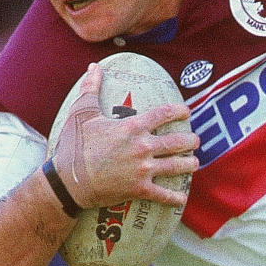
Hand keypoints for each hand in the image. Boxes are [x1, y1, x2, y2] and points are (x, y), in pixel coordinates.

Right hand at [50, 63, 199, 210]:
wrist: (69, 180)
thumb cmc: (74, 145)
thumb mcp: (81, 112)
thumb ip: (91, 88)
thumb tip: (94, 67)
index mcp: (132, 127)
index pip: (163, 114)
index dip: (178, 111)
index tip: (187, 112)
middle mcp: (142, 147)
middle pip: (176, 142)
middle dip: (190, 141)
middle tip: (195, 140)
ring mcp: (143, 170)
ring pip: (176, 166)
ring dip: (189, 165)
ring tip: (194, 163)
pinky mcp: (140, 190)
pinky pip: (163, 195)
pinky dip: (175, 198)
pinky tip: (182, 198)